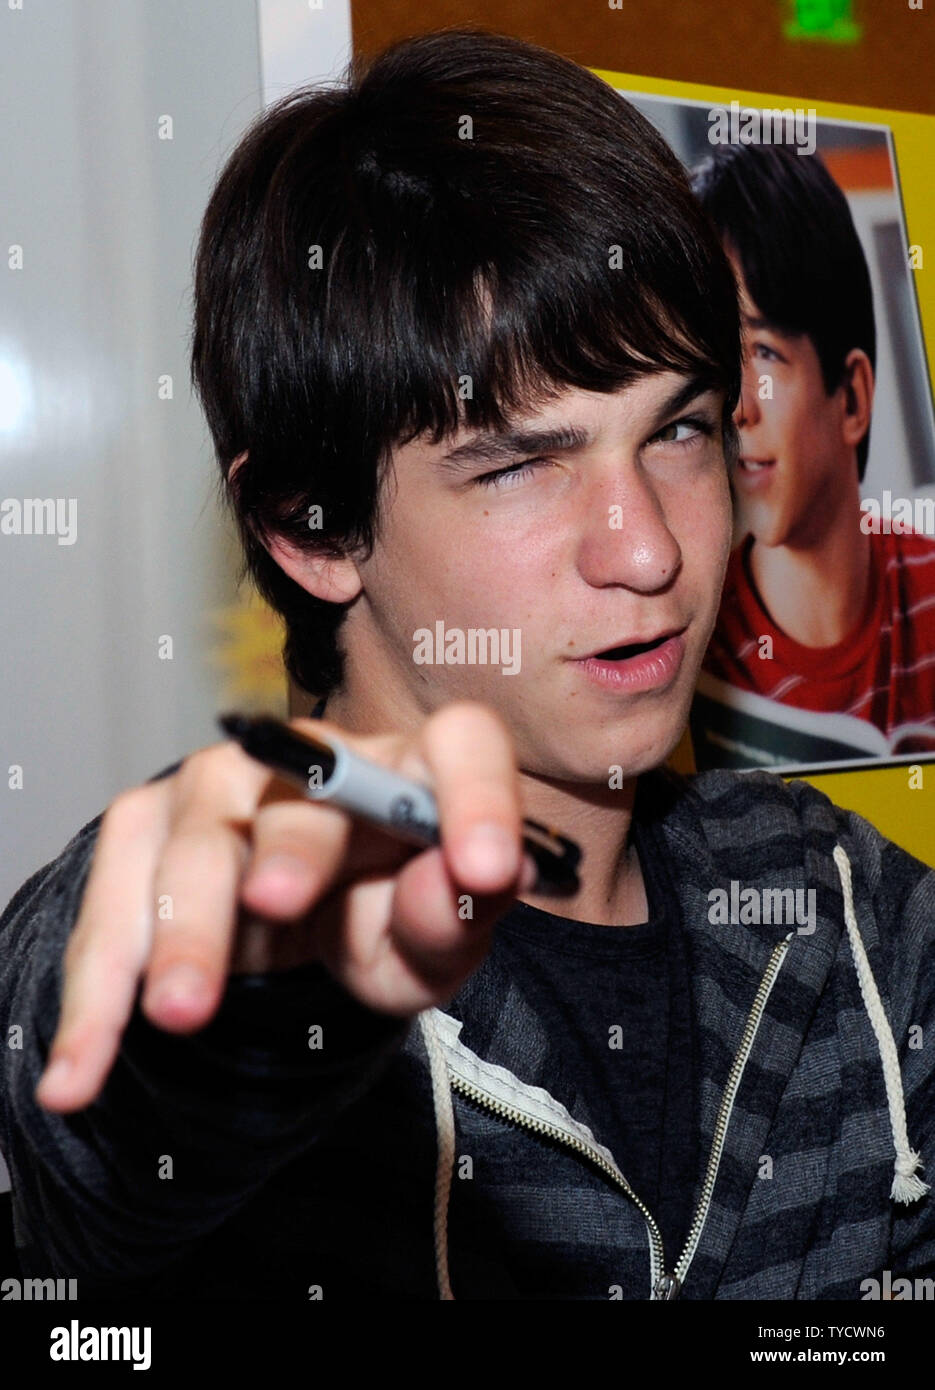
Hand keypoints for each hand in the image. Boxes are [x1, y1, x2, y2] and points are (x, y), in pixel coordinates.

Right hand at [35, 700, 536, 1112]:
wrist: (295, 932)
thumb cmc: (382, 922)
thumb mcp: (429, 948)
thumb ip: (453, 919)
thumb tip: (461, 881)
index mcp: (414, 772)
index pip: (462, 745)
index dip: (479, 795)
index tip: (485, 869)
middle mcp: (316, 759)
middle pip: (303, 785)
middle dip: (290, 846)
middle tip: (276, 905)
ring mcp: (220, 787)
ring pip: (196, 843)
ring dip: (185, 930)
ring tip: (181, 1013)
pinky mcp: (146, 830)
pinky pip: (115, 909)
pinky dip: (98, 996)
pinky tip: (83, 1069)